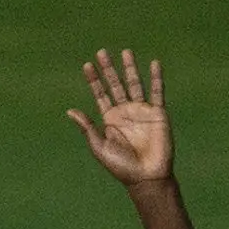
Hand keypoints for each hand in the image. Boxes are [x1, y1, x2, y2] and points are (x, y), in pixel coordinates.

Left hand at [69, 48, 172, 185]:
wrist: (145, 176)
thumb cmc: (120, 166)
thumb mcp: (100, 146)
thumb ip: (87, 128)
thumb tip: (70, 111)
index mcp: (109, 119)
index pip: (100, 94)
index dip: (94, 80)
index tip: (87, 65)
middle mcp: (125, 112)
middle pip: (115, 85)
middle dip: (108, 69)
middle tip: (101, 52)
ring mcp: (142, 110)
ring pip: (135, 84)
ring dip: (130, 68)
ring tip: (125, 52)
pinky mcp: (158, 113)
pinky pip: (158, 91)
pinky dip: (156, 78)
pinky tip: (154, 63)